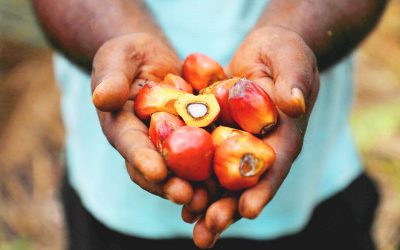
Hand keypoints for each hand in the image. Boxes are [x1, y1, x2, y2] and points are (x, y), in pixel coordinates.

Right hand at [91, 33, 208, 206]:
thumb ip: (110, 78)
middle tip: (187, 196)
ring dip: (194, 185)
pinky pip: (204, 152)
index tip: (156, 171)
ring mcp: (170, 143)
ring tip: (211, 198)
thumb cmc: (127, 56)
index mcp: (122, 127)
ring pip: (181, 169)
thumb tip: (102, 97)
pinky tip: (231, 176)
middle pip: (156, 168)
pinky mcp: (192, 136)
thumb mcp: (116, 59)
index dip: (142, 159)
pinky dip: (215, 166)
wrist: (151, 58)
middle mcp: (145, 143)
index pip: (130, 145)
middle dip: (170, 184)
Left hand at [191, 26, 319, 247]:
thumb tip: (293, 103)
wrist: (266, 51)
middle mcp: (261, 147)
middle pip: (245, 183)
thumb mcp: (292, 61)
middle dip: (228, 209)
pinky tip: (174, 191)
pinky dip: (191, 176)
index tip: (248, 211)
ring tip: (190, 225)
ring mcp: (238, 143)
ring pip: (222, 178)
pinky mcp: (219, 134)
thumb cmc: (285, 53)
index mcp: (284, 137)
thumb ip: (294, 82)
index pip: (276, 166)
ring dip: (206, 203)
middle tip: (208, 231)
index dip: (263, 189)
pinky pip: (204, 158)